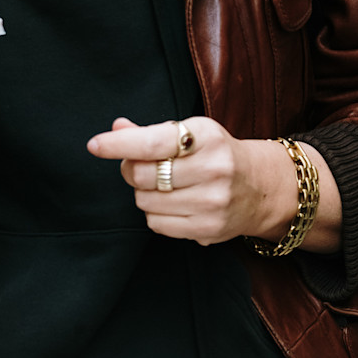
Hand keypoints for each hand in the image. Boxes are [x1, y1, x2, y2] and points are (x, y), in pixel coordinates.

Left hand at [86, 116, 339, 250]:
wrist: (262, 187)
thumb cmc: (217, 154)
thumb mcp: (191, 134)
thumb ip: (151, 133)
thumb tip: (116, 128)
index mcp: (207, 138)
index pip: (153, 142)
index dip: (120, 144)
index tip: (95, 145)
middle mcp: (213, 169)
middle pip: (142, 175)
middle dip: (132, 170)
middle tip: (142, 167)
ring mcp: (212, 202)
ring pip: (145, 202)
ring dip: (144, 194)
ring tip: (165, 186)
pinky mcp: (208, 229)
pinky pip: (157, 224)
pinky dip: (155, 214)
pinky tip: (173, 204)